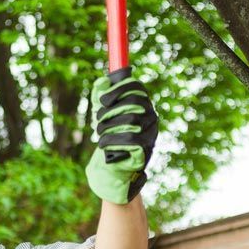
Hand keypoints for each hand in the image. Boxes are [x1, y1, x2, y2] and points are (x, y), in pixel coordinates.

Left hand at [85, 69, 158, 203]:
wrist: (116, 166)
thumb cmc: (111, 136)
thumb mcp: (105, 114)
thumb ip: (103, 97)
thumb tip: (102, 82)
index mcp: (143, 105)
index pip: (137, 88)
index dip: (119, 90)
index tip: (102, 99)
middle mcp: (151, 117)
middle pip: (132, 104)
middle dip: (109, 111)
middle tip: (97, 120)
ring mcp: (151, 132)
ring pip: (130, 121)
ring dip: (108, 127)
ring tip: (99, 133)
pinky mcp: (146, 148)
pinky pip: (130, 139)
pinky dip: (111, 140)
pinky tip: (103, 144)